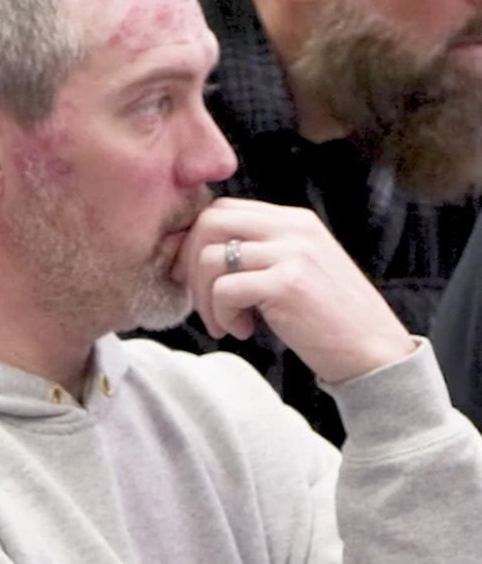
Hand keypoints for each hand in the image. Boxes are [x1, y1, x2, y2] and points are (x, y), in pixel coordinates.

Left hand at [174, 197, 413, 384]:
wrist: (375, 354)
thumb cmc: (328, 320)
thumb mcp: (294, 271)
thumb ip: (257, 254)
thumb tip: (194, 254)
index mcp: (294, 222)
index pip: (223, 209)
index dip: (194, 241)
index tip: (190, 275)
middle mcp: (294, 229)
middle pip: (209, 222)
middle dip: (189, 262)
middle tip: (200, 299)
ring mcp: (293, 253)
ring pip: (210, 258)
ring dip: (205, 297)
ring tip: (225, 322)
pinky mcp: (288, 283)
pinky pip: (225, 289)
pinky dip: (221, 315)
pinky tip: (242, 331)